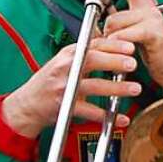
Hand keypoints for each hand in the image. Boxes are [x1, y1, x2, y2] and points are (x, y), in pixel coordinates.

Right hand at [1, 36, 141, 137]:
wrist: (27, 104)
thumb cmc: (49, 81)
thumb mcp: (64, 61)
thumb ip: (86, 53)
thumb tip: (112, 43)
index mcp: (69, 54)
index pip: (93, 45)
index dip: (113, 45)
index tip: (130, 47)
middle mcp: (66, 68)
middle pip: (93, 61)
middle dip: (115, 62)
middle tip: (133, 64)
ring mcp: (65, 88)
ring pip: (94, 86)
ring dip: (116, 88)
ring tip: (134, 89)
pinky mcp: (65, 107)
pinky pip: (90, 112)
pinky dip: (107, 116)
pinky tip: (120, 118)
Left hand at [98, 0, 162, 95]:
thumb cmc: (156, 52)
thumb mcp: (135, 32)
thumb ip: (122, 21)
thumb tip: (104, 15)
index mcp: (145, 6)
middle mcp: (149, 9)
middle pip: (113, 15)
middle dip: (107, 33)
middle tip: (111, 43)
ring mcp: (153, 19)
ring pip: (115, 25)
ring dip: (112, 42)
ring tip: (120, 51)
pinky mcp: (153, 32)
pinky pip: (125, 35)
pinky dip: (119, 44)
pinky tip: (125, 51)